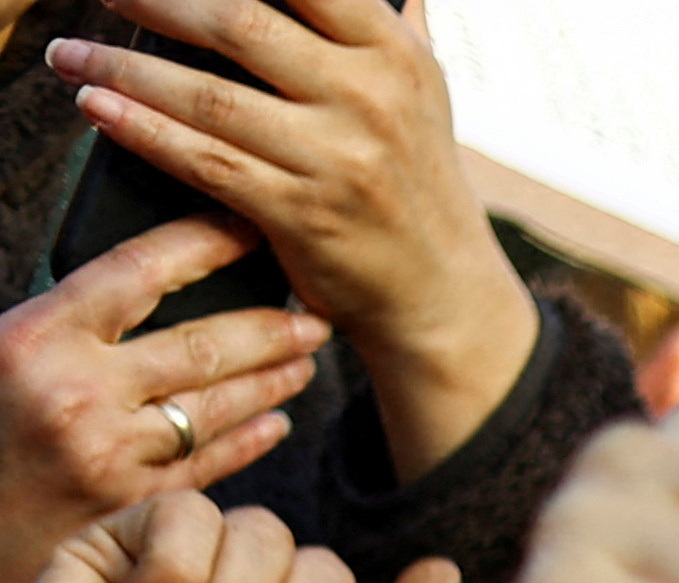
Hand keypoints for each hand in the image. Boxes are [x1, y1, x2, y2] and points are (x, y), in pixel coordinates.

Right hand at [0, 216, 323, 582]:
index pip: (138, 271)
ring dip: (271, 382)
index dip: (203, 244)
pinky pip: (209, 464)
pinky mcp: (133, 508)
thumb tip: (148, 275)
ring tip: (305, 361)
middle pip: (200, 347)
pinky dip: (249, 439)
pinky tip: (276, 422)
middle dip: (269, 329)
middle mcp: (78, 393)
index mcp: (36, 337)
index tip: (250, 229)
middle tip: (314, 317)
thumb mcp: (2, 350)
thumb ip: (68, 319)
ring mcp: (110, 456)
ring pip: (215, 408)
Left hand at [49, 0, 540, 478]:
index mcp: (397, 57)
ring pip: (208, 97)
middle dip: (155, 0)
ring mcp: (338, 160)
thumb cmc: (421, 187)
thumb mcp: (425, 99)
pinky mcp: (303, 215)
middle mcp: (372, 100)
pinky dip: (142, 131)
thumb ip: (398, 34)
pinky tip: (99, 107)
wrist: (445, 295)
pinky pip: (205, 162)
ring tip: (71, 55)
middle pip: (239, 22)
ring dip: (124, 70)